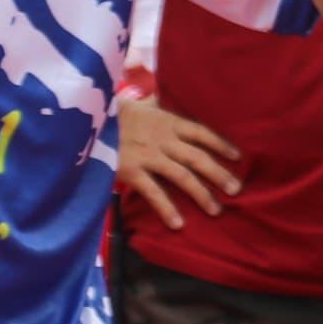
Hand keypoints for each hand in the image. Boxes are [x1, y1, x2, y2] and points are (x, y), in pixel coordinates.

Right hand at [118, 93, 244, 225]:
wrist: (84, 119)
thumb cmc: (111, 114)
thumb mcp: (138, 106)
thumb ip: (153, 107)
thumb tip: (160, 99)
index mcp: (167, 121)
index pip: (202, 132)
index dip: (221, 145)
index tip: (238, 157)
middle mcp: (163, 138)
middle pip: (198, 157)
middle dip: (219, 174)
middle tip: (237, 190)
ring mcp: (148, 155)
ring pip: (182, 176)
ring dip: (202, 194)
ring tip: (217, 210)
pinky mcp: (131, 170)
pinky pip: (154, 192)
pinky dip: (167, 209)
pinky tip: (178, 224)